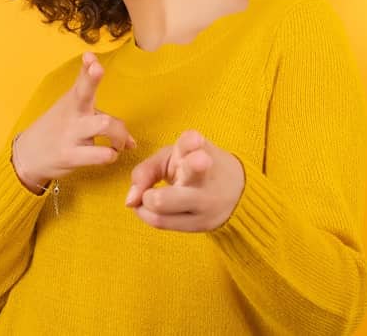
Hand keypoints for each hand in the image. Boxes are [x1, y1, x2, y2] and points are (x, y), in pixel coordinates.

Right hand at [12, 51, 136, 192]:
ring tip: (118, 144)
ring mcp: (71, 134)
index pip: (81, 79)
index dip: (87, 67)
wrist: (28, 155)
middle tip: (102, 80)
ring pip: (104, 124)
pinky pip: (101, 154)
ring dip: (120, 135)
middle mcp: (72, 113)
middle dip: (93, 79)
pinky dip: (111, 155)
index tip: (90, 56)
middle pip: (86, 93)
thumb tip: (131, 142)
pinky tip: (108, 155)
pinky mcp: (70, 155)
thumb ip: (103, 119)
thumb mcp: (72, 112)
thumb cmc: (56, 130)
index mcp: (73, 100)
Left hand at [124, 129, 244, 231]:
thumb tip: (130, 200)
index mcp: (199, 149)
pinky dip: (149, 216)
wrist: (236, 191)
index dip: (193, 142)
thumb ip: (146, 170)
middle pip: (180, 186)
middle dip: (158, 192)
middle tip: (149, 195)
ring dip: (145, 206)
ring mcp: (205, 201)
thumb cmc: (193, 167)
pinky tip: (151, 208)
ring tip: (147, 199)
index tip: (196, 142)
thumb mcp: (172, 157)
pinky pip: (163, 224)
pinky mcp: (202, 223)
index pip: (194, 142)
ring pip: (163, 211)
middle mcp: (205, 175)